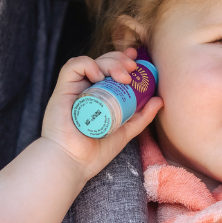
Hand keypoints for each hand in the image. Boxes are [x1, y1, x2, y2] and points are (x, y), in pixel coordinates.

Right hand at [38, 48, 162, 179]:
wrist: (74, 163)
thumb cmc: (94, 152)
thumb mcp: (125, 132)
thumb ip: (141, 117)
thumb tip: (159, 100)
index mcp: (98, 97)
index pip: (110, 69)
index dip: (123, 59)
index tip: (138, 60)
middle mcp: (85, 90)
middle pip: (102, 62)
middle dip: (120, 60)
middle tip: (133, 70)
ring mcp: (73, 90)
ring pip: (91, 62)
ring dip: (110, 63)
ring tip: (123, 77)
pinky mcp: (62, 90)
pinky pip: (72, 66)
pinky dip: (88, 65)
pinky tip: (98, 77)